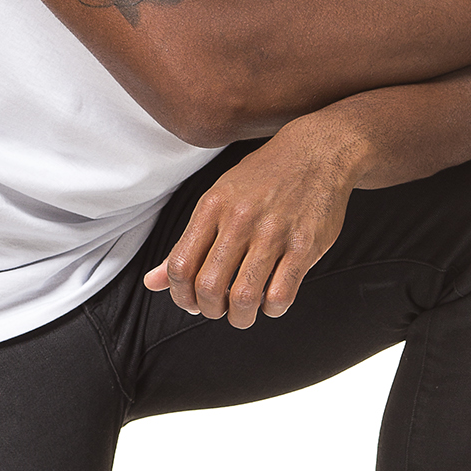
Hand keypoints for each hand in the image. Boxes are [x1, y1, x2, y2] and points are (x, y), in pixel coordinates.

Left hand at [144, 116, 360, 326]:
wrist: (318, 152)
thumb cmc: (263, 178)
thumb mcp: (218, 198)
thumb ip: (188, 243)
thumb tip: (152, 282)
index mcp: (213, 206)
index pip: (180, 265)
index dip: (180, 295)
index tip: (192, 302)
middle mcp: (240, 219)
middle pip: (208, 287)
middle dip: (210, 310)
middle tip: (219, 309)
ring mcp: (274, 232)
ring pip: (244, 297)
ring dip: (240, 317)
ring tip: (243, 313)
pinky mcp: (305, 245)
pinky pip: (281, 295)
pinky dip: (272, 310)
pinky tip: (272, 301)